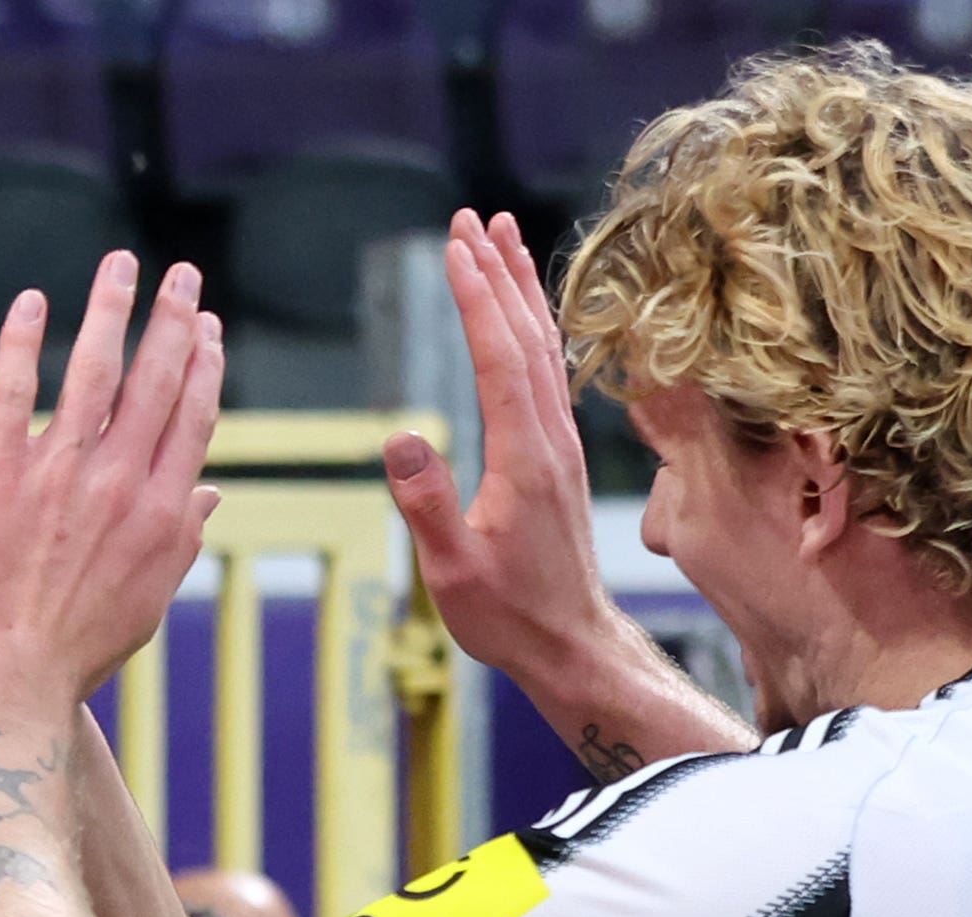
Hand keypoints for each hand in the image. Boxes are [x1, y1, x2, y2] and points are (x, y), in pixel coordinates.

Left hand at [0, 253, 224, 714]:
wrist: (8, 676)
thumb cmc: (76, 651)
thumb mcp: (147, 602)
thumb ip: (178, 540)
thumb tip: (209, 495)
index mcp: (162, 512)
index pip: (193, 418)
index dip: (204, 366)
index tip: (208, 329)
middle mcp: (120, 482)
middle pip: (157, 381)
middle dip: (175, 321)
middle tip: (183, 276)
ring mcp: (59, 473)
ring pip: (94, 370)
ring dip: (111, 309)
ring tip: (121, 266)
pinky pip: (13, 388)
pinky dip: (24, 340)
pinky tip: (34, 301)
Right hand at [382, 214, 632, 683]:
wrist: (572, 643)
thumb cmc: (509, 615)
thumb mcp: (454, 571)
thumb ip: (427, 504)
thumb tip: (399, 438)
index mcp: (524, 459)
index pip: (500, 358)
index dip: (477, 298)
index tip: (457, 246)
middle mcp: (551, 440)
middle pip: (527, 337)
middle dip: (499, 272)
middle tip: (473, 218)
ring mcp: (561, 446)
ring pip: (544, 349)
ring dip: (521, 290)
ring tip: (503, 239)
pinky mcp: (561, 458)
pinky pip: (550, 374)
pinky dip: (534, 328)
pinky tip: (524, 314)